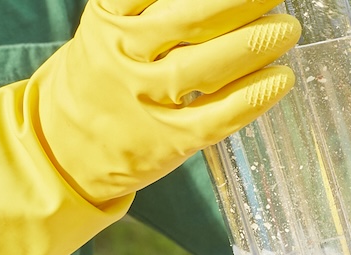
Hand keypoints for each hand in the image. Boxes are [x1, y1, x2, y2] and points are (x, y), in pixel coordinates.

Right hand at [34, 0, 301, 204]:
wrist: (65, 145)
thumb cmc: (107, 72)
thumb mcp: (114, 26)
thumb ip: (157, 8)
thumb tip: (227, 0)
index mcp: (108, 17)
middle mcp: (123, 55)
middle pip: (189, 21)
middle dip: (240, 3)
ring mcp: (145, 100)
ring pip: (203, 67)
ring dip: (253, 45)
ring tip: (286, 30)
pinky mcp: (169, 140)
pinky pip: (217, 116)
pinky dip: (253, 96)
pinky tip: (281, 78)